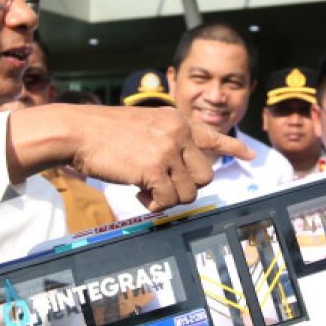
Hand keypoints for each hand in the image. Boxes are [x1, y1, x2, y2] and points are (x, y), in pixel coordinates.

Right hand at [7, 105, 252, 210]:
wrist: (77, 131)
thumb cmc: (103, 133)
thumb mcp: (144, 126)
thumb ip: (167, 142)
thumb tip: (186, 173)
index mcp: (176, 120)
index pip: (211, 135)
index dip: (231, 148)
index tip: (249, 155)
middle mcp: (178, 131)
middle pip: (204, 176)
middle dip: (185, 188)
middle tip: (160, 187)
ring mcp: (168, 149)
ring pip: (189, 192)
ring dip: (168, 199)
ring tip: (145, 190)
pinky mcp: (154, 168)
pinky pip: (169, 200)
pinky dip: (155, 205)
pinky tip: (138, 195)